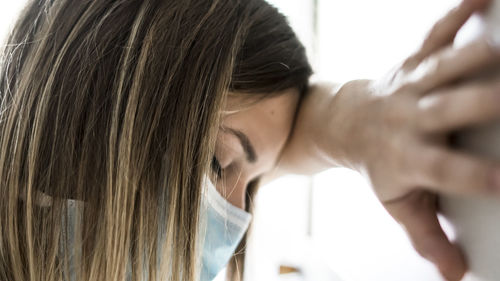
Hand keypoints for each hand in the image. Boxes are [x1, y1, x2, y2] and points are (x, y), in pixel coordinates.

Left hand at [331, 0, 499, 278]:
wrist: (342, 124)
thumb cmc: (376, 165)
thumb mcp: (397, 204)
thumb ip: (427, 237)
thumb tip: (457, 276)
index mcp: (408, 157)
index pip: (444, 170)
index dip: (474, 177)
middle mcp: (409, 118)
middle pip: (448, 108)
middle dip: (485, 104)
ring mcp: (411, 84)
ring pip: (445, 66)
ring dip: (478, 56)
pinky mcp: (412, 60)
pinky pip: (435, 31)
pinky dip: (458, 12)